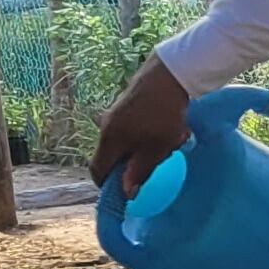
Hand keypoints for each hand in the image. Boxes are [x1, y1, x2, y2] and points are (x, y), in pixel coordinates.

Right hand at [90, 57, 191, 193]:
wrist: (168, 74)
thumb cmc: (163, 116)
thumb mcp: (156, 149)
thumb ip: (140, 171)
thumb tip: (127, 193)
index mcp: (109, 140)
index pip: (97, 170)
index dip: (108, 184)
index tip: (125, 190)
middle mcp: (106, 127)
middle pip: (112, 156)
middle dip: (132, 164)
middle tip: (156, 164)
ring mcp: (114, 114)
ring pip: (125, 141)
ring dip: (144, 148)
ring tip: (170, 143)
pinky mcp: (126, 105)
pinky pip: (131, 128)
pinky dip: (146, 134)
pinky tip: (170, 129)